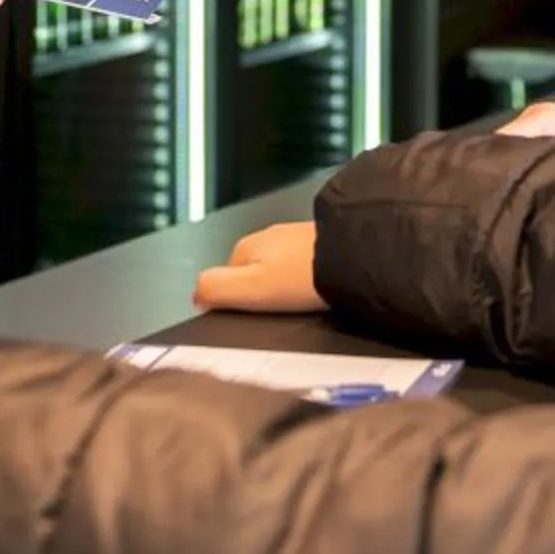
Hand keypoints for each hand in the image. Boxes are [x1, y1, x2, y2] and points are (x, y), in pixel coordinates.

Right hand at [193, 221, 321, 313]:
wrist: (357, 257)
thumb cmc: (308, 275)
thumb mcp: (251, 288)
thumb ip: (216, 288)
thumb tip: (196, 294)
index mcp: (246, 247)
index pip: (226, 281)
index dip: (237, 304)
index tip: (255, 316)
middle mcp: (268, 237)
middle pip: (253, 275)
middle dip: (265, 295)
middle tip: (283, 312)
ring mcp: (295, 238)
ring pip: (281, 271)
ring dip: (289, 288)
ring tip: (304, 303)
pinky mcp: (319, 244)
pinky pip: (304, 268)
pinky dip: (308, 281)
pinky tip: (319, 292)